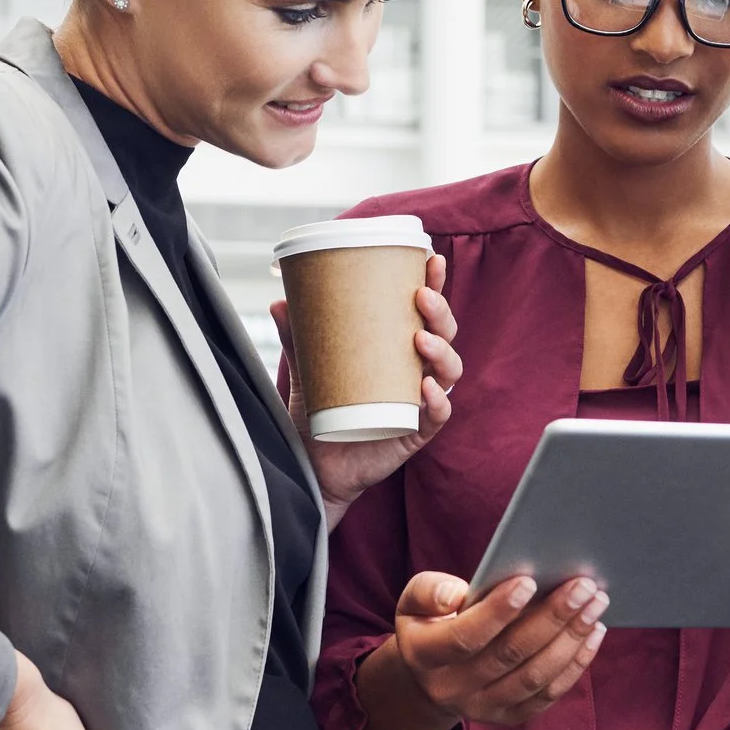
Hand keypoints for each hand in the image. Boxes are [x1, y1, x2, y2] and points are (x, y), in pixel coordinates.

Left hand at [273, 253, 461, 521]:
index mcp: (398, 352)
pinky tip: (425, 389)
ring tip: (422, 338)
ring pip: (449, 372)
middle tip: (421, 296)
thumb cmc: (320, 417)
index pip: (425, 313)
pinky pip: (438, 416)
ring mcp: (419, 404)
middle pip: (445, 336)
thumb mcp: (307, 372)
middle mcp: (416, 373)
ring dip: (442, 352)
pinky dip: (438, 401)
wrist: (313, 469)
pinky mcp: (415, 434)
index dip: (434, 285)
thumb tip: (280, 302)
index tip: (431, 259)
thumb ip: (297, 339)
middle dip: (441, 313)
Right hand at [353, 571, 607, 729]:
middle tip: (582, 586)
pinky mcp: (510, 716)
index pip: (464, 637)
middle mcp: (453, 689)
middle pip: (509, 655)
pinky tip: (593, 632)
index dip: (497, 611)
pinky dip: (575, 664)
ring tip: (596, 604)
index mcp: (425, 655)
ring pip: (534, 677)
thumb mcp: (415, 601)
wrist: (431, 677)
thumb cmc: (430, 622)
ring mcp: (484, 708)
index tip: (529, 581)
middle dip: (550, 617)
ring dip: (570, 639)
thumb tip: (457, 595)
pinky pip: (548, 695)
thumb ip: (429, 591)